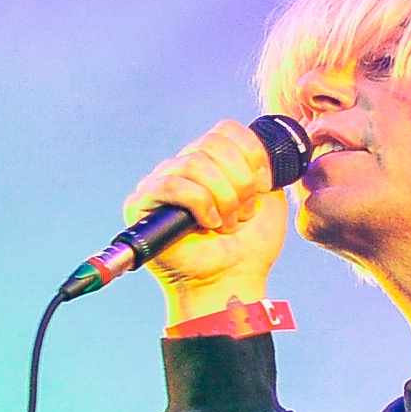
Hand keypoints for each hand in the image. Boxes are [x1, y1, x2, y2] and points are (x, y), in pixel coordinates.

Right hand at [127, 120, 294, 316]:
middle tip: (243, 213)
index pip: (225, 130)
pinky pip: (171, 185)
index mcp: (211, 161)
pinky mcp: (140, 204)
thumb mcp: (269, 198)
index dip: (251, 154)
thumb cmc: (249, 247)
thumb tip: (260, 144)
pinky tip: (208, 223)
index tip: (263, 186)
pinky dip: (199, 203)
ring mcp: (159, 183)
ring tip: (225, 225)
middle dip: (239, 181)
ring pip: (195, 163)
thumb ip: (263, 165)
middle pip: (212, 143)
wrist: (232, 281)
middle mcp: (182, 167)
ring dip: (222, 198)